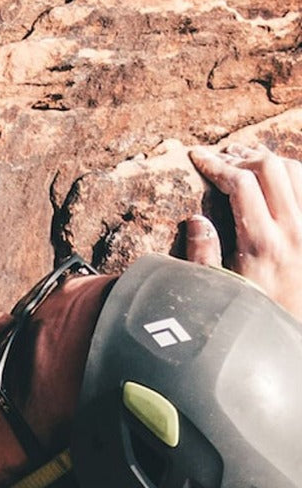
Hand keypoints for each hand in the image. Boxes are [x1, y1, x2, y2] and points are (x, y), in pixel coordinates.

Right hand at [187, 143, 301, 319]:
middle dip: (240, 156)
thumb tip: (196, 220)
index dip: (216, 165)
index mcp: (261, 243)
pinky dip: (290, 173)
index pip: (241, 183)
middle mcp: (293, 229)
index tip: (197, 158)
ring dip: (268, 160)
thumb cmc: (251, 316)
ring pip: (294, 170)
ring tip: (244, 161)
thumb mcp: (217, 292)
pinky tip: (272, 177)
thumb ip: (203, 256)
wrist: (293, 331)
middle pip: (270, 167)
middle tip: (219, 158)